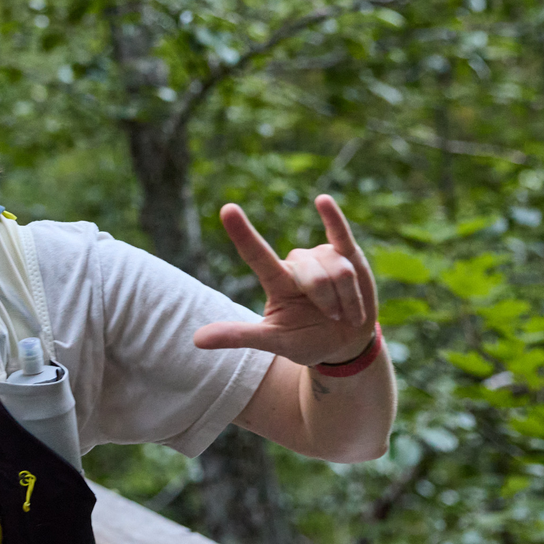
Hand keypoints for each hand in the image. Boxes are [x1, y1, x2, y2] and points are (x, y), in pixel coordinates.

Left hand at [194, 194, 378, 366]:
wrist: (344, 343)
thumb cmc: (306, 340)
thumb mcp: (273, 341)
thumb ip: (239, 336)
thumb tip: (196, 340)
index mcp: (276, 281)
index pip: (256, 254)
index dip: (243, 233)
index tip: (227, 209)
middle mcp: (296, 264)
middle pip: (314, 276)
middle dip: (328, 302)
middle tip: (332, 318)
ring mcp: (322, 256)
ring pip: (339, 270)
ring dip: (347, 298)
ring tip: (345, 311)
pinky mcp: (348, 253)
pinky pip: (341, 234)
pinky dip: (333, 218)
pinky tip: (322, 201)